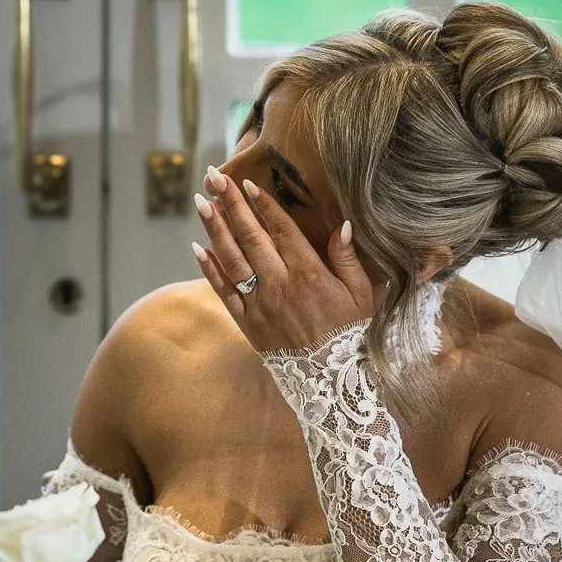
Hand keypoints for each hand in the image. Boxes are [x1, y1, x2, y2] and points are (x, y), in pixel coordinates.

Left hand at [192, 167, 374, 354]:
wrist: (332, 383)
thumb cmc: (352, 334)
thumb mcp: (362, 294)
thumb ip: (348, 258)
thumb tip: (342, 224)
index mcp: (309, 273)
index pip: (281, 229)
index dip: (263, 204)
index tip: (247, 183)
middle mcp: (280, 284)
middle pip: (251, 236)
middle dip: (231, 204)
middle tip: (214, 178)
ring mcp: (260, 304)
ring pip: (232, 259)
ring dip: (215, 229)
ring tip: (201, 203)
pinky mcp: (247, 323)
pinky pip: (224, 292)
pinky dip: (210, 270)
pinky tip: (198, 248)